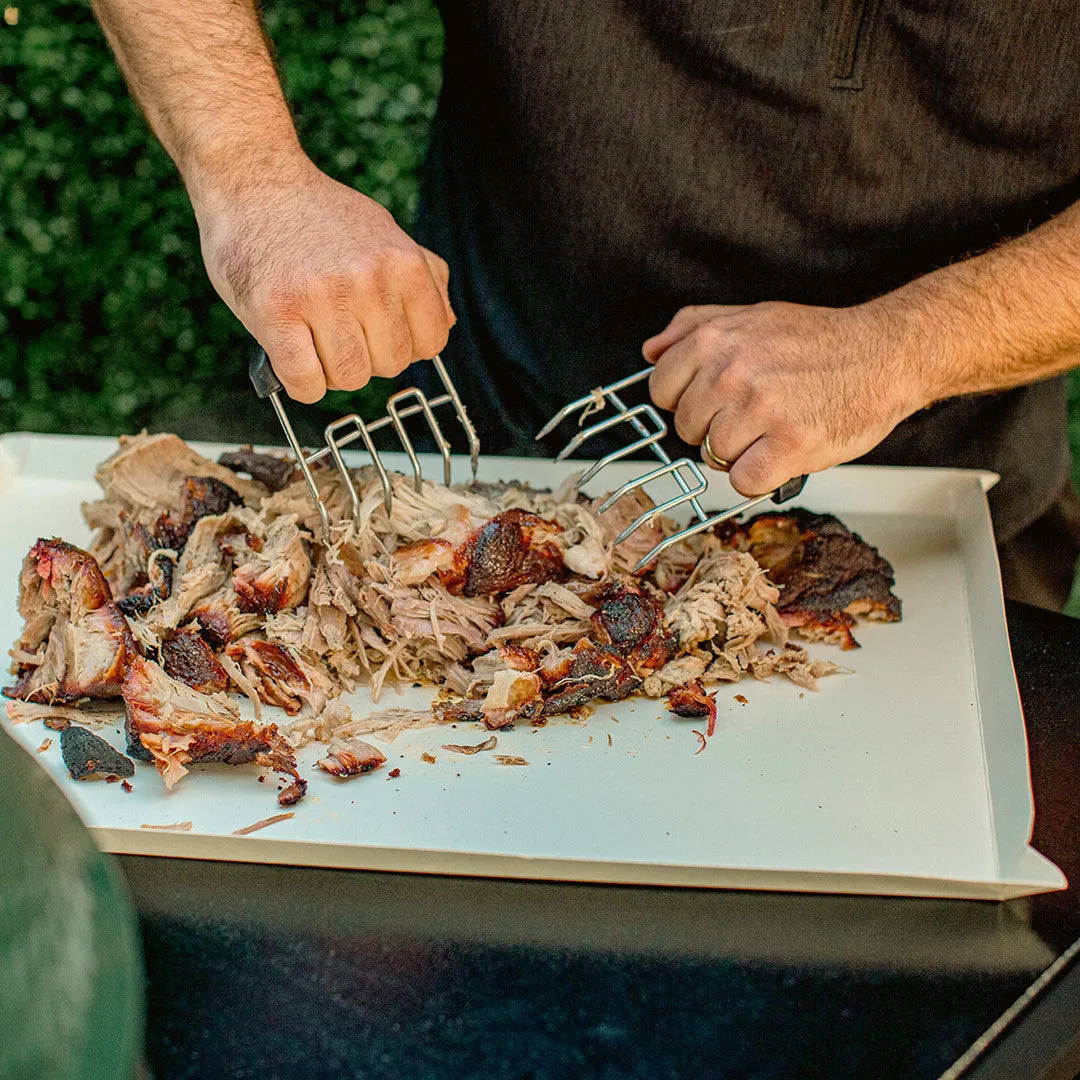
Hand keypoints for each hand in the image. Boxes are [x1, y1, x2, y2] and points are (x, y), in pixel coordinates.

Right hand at [192, 154, 454, 402]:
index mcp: (403, 263)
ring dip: (330, 371)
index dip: (404, 344)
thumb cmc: (320, 215)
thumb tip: (446, 322)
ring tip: (312, 338)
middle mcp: (369, 280)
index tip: (377, 331)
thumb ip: (424, 275)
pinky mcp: (275, 311)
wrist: (253, 180)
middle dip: (366, 357)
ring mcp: (322, 296)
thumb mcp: (385, 232)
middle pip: (390, 366)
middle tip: (338, 330)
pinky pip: (305, 382)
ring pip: (349, 379)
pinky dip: (300, 383)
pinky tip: (291, 356)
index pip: (431, 344)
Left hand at [642, 300, 930, 495]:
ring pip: (714, 458)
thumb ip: (695, 327)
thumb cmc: (821, 340)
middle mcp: (732, 373)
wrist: (887, 353)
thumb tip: (650, 351)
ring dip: (742, 453)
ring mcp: (760, 409)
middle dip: (716, 428)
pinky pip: (743, 482)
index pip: (662, 391)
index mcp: (716, 340)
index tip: (715, 399)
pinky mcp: (789, 444)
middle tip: (755, 414)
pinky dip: (761, 477)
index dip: (688, 401)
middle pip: (688, 429)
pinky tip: (781, 454)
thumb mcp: (752, 315)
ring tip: (774, 429)